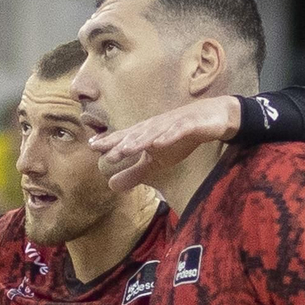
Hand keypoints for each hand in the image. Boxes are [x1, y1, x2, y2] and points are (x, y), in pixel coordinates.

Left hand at [88, 96, 240, 192]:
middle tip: (104, 151)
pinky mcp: (190, 124)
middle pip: (135, 135)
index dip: (108, 142)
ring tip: (127, 148)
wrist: (213, 118)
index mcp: (145, 134)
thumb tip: (110, 186)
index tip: (91, 146)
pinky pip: (178, 131)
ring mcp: (172, 124)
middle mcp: (155, 127)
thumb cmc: (180, 137)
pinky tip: (160, 143)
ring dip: (140, 140)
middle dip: (120, 143)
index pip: (124, 138)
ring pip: (154, 132)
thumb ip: (135, 172)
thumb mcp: (156, 161)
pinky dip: (169, 136)